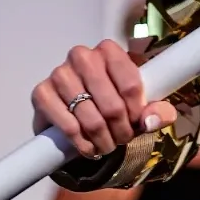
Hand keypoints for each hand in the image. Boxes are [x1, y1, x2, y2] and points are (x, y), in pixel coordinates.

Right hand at [31, 39, 176, 159]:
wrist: (77, 116)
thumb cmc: (113, 104)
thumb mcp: (141, 106)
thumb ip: (157, 112)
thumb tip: (150, 121)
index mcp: (109, 51)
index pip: (131, 84)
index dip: (138, 112)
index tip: (139, 125)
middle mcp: (82, 56)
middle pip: (112, 104)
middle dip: (121, 130)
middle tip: (122, 140)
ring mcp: (59, 73)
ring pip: (91, 117)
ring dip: (103, 139)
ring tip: (107, 146)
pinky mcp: (41, 94)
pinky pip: (68, 125)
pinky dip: (82, 143)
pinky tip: (89, 148)